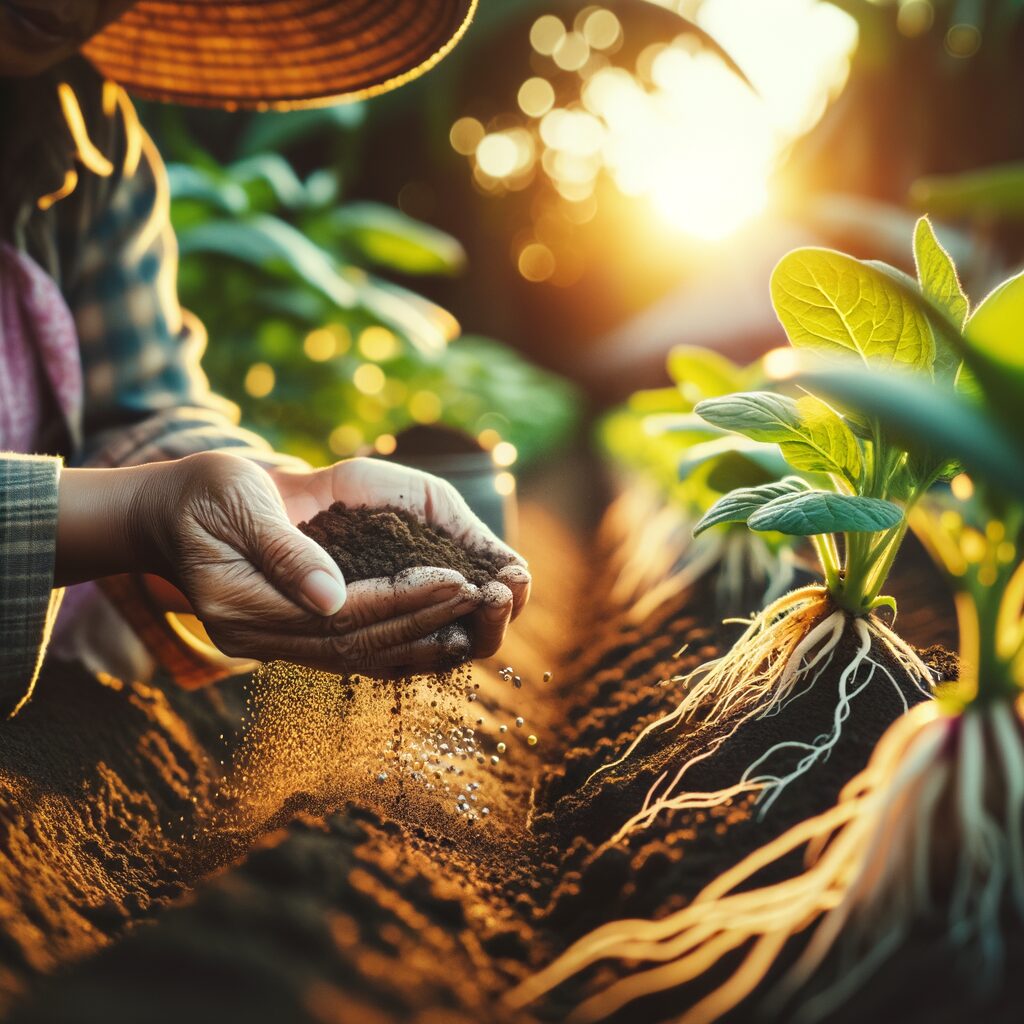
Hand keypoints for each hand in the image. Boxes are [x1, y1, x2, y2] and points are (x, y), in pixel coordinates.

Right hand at [55, 452, 511, 674]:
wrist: (164, 515)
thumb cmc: (200, 494)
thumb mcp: (235, 502)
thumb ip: (283, 550)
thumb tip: (332, 596)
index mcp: (242, 607)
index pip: (341, 617)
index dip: (403, 600)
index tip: (457, 580)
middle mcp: (259, 639)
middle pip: (360, 645)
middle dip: (428, 622)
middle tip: (486, 599)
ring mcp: (272, 644)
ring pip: (362, 658)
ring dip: (425, 641)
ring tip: (479, 621)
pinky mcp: (290, 636)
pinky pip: (354, 651)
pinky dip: (402, 643)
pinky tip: (443, 632)